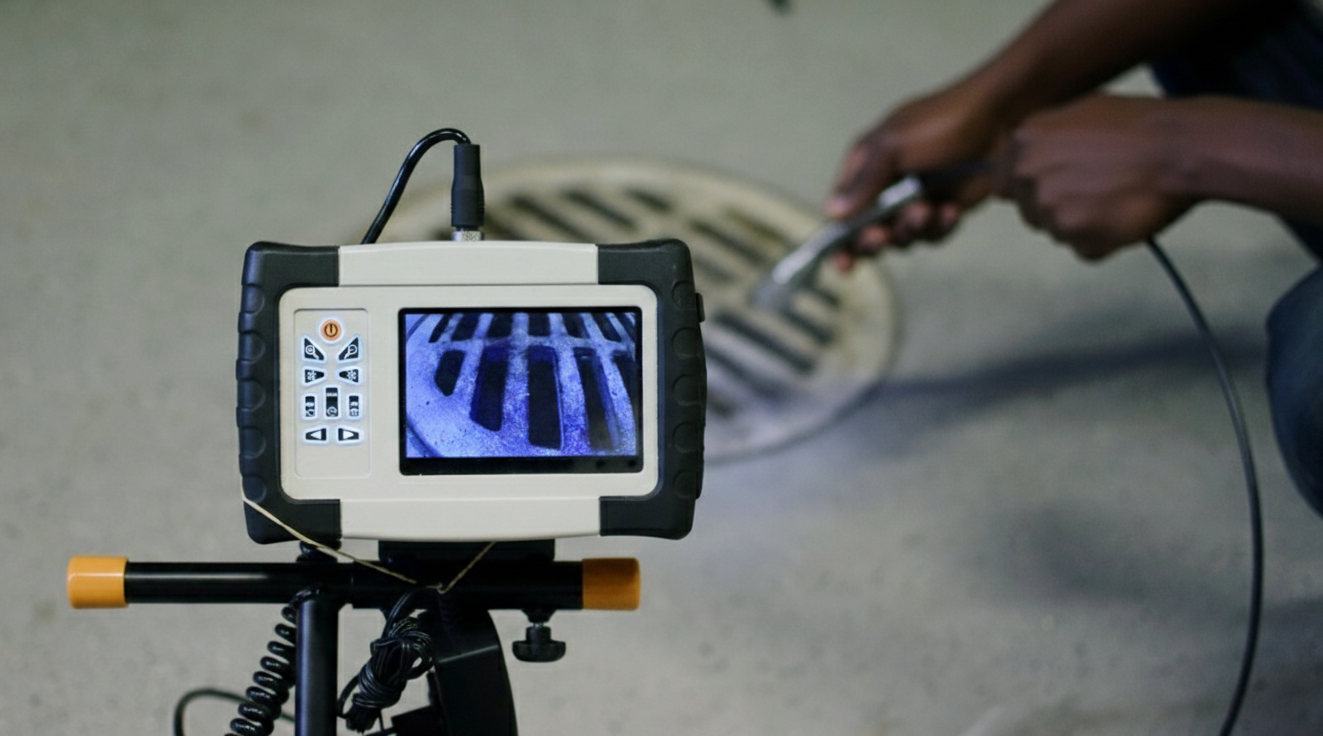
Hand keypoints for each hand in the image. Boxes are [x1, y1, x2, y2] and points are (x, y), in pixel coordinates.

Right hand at [826, 81, 1006, 266]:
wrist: (1001, 119)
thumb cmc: (942, 122)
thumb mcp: (894, 146)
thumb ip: (864, 182)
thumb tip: (832, 214)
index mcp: (866, 166)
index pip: (842, 211)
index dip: (838, 241)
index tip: (844, 264)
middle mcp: (886, 187)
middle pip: (867, 233)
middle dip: (876, 238)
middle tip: (884, 234)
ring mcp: (915, 201)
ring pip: (902, 238)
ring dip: (913, 228)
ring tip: (928, 209)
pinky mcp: (943, 210)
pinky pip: (932, 235)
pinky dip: (941, 227)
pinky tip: (952, 209)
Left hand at [995, 94, 1196, 259]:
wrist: (1180, 146)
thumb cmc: (1139, 126)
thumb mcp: (1079, 113)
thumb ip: (1044, 141)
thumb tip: (1025, 163)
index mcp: (1024, 140)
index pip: (1003, 183)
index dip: (1030, 189)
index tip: (1056, 188)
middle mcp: (1027, 172)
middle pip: (1029, 211)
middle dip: (1057, 208)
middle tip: (1098, 193)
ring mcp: (1048, 205)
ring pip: (1055, 232)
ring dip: (1082, 226)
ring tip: (1116, 200)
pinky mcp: (1074, 232)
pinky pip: (1082, 250)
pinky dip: (1102, 242)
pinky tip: (1124, 217)